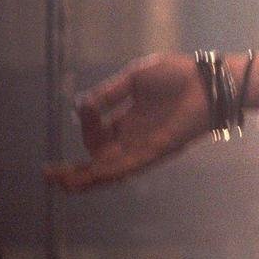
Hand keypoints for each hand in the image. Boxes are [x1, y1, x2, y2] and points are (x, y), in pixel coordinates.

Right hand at [44, 52, 209, 189]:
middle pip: (99, 160)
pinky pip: (129, 166)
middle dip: (74, 170)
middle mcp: (135, 137)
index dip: (86, 124)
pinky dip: (109, 172)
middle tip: (50, 174)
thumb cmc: (179, 74)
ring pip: (110, 170)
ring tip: (62, 184)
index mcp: (129, 120)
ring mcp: (146, 145)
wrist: (209, 80)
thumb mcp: (135, 77)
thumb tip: (81, 106)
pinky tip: (90, 176)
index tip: (85, 107)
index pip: (97, 132)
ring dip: (86, 179)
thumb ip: (109, 92)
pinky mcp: (158, 149)